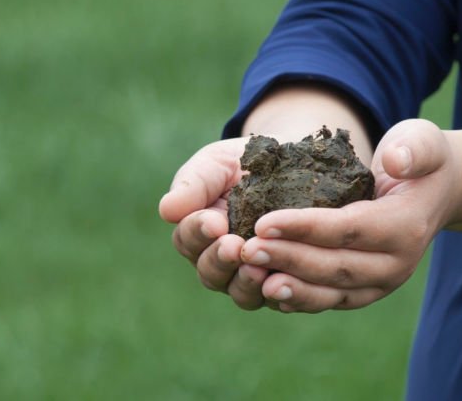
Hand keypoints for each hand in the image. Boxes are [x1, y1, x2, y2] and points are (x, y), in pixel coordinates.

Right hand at [158, 137, 272, 309]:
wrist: (294, 165)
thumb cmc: (246, 163)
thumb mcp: (218, 164)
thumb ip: (194, 184)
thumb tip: (167, 210)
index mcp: (200, 233)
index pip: (188, 240)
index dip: (198, 232)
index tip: (214, 221)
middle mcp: (223, 261)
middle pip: (210, 273)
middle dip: (220, 259)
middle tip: (233, 246)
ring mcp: (253, 275)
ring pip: (241, 293)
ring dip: (246, 282)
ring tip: (257, 268)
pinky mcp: (287, 284)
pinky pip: (280, 298)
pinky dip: (280, 293)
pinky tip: (285, 281)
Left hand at [240, 119, 461, 312]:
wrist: (435, 193)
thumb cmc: (419, 160)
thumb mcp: (423, 140)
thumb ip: (413, 147)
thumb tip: (395, 161)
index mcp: (406, 226)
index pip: (350, 230)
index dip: (306, 228)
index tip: (263, 221)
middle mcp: (397, 263)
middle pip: (336, 266)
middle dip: (288, 258)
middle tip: (246, 250)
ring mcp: (383, 283)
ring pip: (332, 292)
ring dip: (290, 288)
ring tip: (252, 277)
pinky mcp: (367, 291)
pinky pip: (332, 301)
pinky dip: (300, 299)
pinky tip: (266, 291)